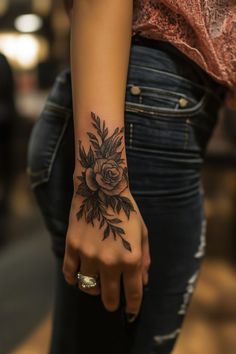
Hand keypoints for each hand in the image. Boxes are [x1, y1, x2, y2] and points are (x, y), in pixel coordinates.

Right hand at [63, 189, 149, 318]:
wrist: (101, 189)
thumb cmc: (126, 211)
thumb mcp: (143, 233)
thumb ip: (144, 260)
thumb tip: (143, 283)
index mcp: (131, 258)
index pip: (133, 293)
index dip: (134, 307)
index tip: (132, 312)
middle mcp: (110, 261)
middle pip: (110, 297)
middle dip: (113, 304)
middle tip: (113, 302)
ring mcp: (89, 255)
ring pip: (88, 287)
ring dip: (94, 290)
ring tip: (98, 284)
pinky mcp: (72, 247)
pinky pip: (70, 274)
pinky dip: (74, 279)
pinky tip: (79, 276)